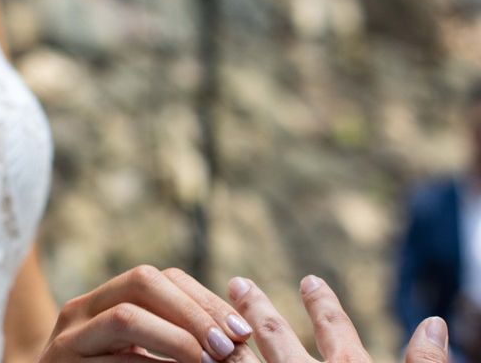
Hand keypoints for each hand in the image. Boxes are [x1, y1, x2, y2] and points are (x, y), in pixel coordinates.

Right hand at [36, 265, 252, 361]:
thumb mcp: (136, 353)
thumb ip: (170, 334)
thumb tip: (234, 331)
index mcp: (106, 298)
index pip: (161, 277)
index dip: (205, 299)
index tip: (240, 329)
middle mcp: (82, 309)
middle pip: (142, 281)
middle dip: (192, 311)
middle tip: (227, 346)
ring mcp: (67, 338)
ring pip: (126, 317)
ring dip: (176, 338)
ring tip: (210, 362)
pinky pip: (116, 361)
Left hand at [224, 276, 448, 362]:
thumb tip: (434, 322)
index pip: (334, 329)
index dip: (323, 304)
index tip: (308, 280)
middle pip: (274, 337)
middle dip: (255, 307)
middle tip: (237, 282)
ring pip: (245, 362)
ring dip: (228, 337)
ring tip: (213, 315)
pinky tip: (201, 362)